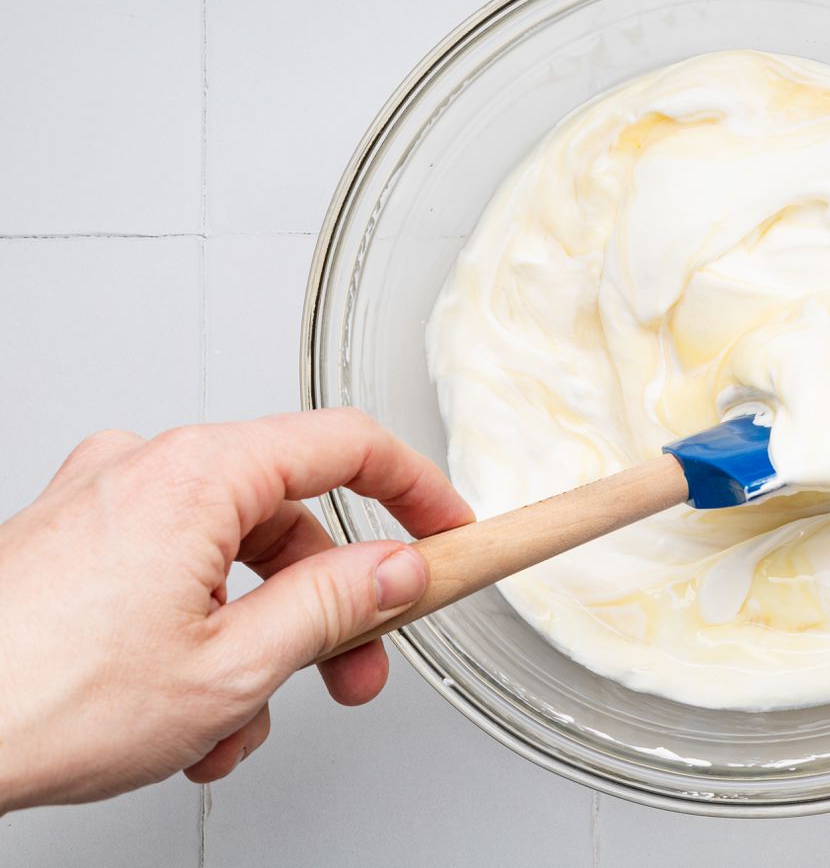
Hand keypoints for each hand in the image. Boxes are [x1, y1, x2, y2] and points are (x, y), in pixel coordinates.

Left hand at [0, 410, 472, 811]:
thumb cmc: (38, 697)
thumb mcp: (232, 666)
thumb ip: (335, 605)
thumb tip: (397, 569)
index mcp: (196, 474)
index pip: (345, 445)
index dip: (417, 489)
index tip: (449, 531)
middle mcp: (146, 468)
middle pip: (288, 517)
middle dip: (330, 605)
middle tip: (357, 665)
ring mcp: (102, 501)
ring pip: (230, 558)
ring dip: (257, 642)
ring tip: (239, 722)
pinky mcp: (73, 539)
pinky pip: (173, 572)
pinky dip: (200, 635)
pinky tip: (187, 715)